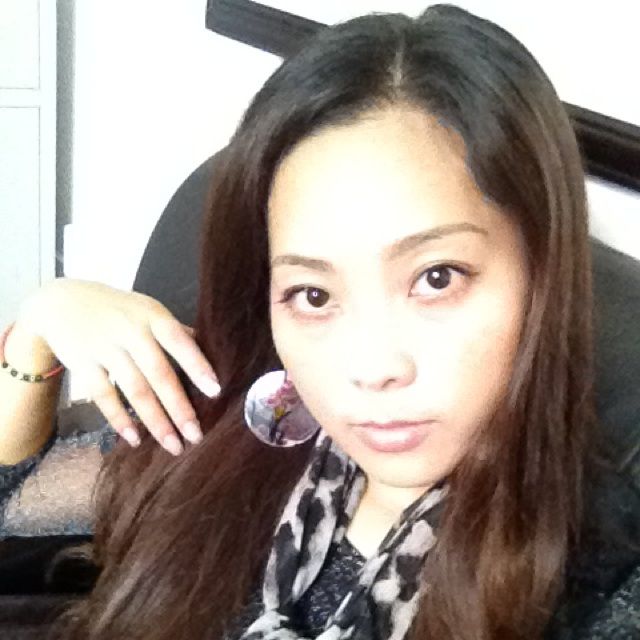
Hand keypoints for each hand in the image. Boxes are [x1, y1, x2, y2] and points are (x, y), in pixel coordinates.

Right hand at [18, 278, 219, 455]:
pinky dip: (119, 419)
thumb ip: (175, 333)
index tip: (215, 391)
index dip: (197, 365)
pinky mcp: (83, 364)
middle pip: (159, 373)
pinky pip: (103, 396)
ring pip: (134, 390)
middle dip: (179, 408)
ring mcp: (105, 349)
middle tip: (196, 435)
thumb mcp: (148, 311)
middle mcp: (131, 332)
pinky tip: (135, 439)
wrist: (61, 301)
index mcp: (153, 317)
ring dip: (155, 421)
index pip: (179, 341)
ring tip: (173, 445)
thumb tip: (212, 353)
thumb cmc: (118, 310)